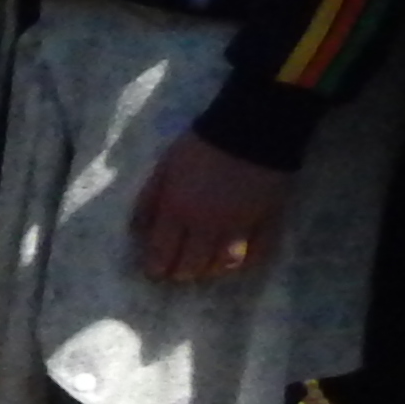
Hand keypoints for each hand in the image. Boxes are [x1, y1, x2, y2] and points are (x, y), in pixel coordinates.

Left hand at [132, 131, 294, 287]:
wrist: (252, 130)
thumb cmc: (201, 146)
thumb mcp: (163, 168)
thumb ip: (148, 200)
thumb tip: (137, 231)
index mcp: (177, 211)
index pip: (162, 252)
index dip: (156, 268)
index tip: (154, 273)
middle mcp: (207, 225)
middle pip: (192, 265)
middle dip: (181, 273)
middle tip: (178, 272)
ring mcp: (239, 225)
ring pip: (225, 264)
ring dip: (213, 270)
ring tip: (206, 267)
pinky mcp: (267, 221)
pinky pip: (259, 252)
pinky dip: (248, 262)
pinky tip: (239, 260)